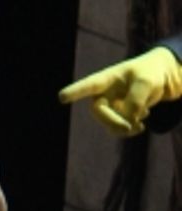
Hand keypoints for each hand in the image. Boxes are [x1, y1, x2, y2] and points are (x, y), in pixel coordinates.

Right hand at [60, 46, 181, 136]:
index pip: (89, 85)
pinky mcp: (114, 117)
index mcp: (106, 78)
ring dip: (126, 125)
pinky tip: (140, 126)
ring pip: (109, 123)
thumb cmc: (149, 73)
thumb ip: (135, 100)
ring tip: (144, 117)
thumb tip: (127, 120)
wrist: (157, 79)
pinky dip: (131, 128)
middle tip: (128, 128)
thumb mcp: (146, 82)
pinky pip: (117, 128)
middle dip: (113, 121)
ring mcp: (107, 107)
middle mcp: (102, 94)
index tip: (62, 96)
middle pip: (99, 111)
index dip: (75, 91)